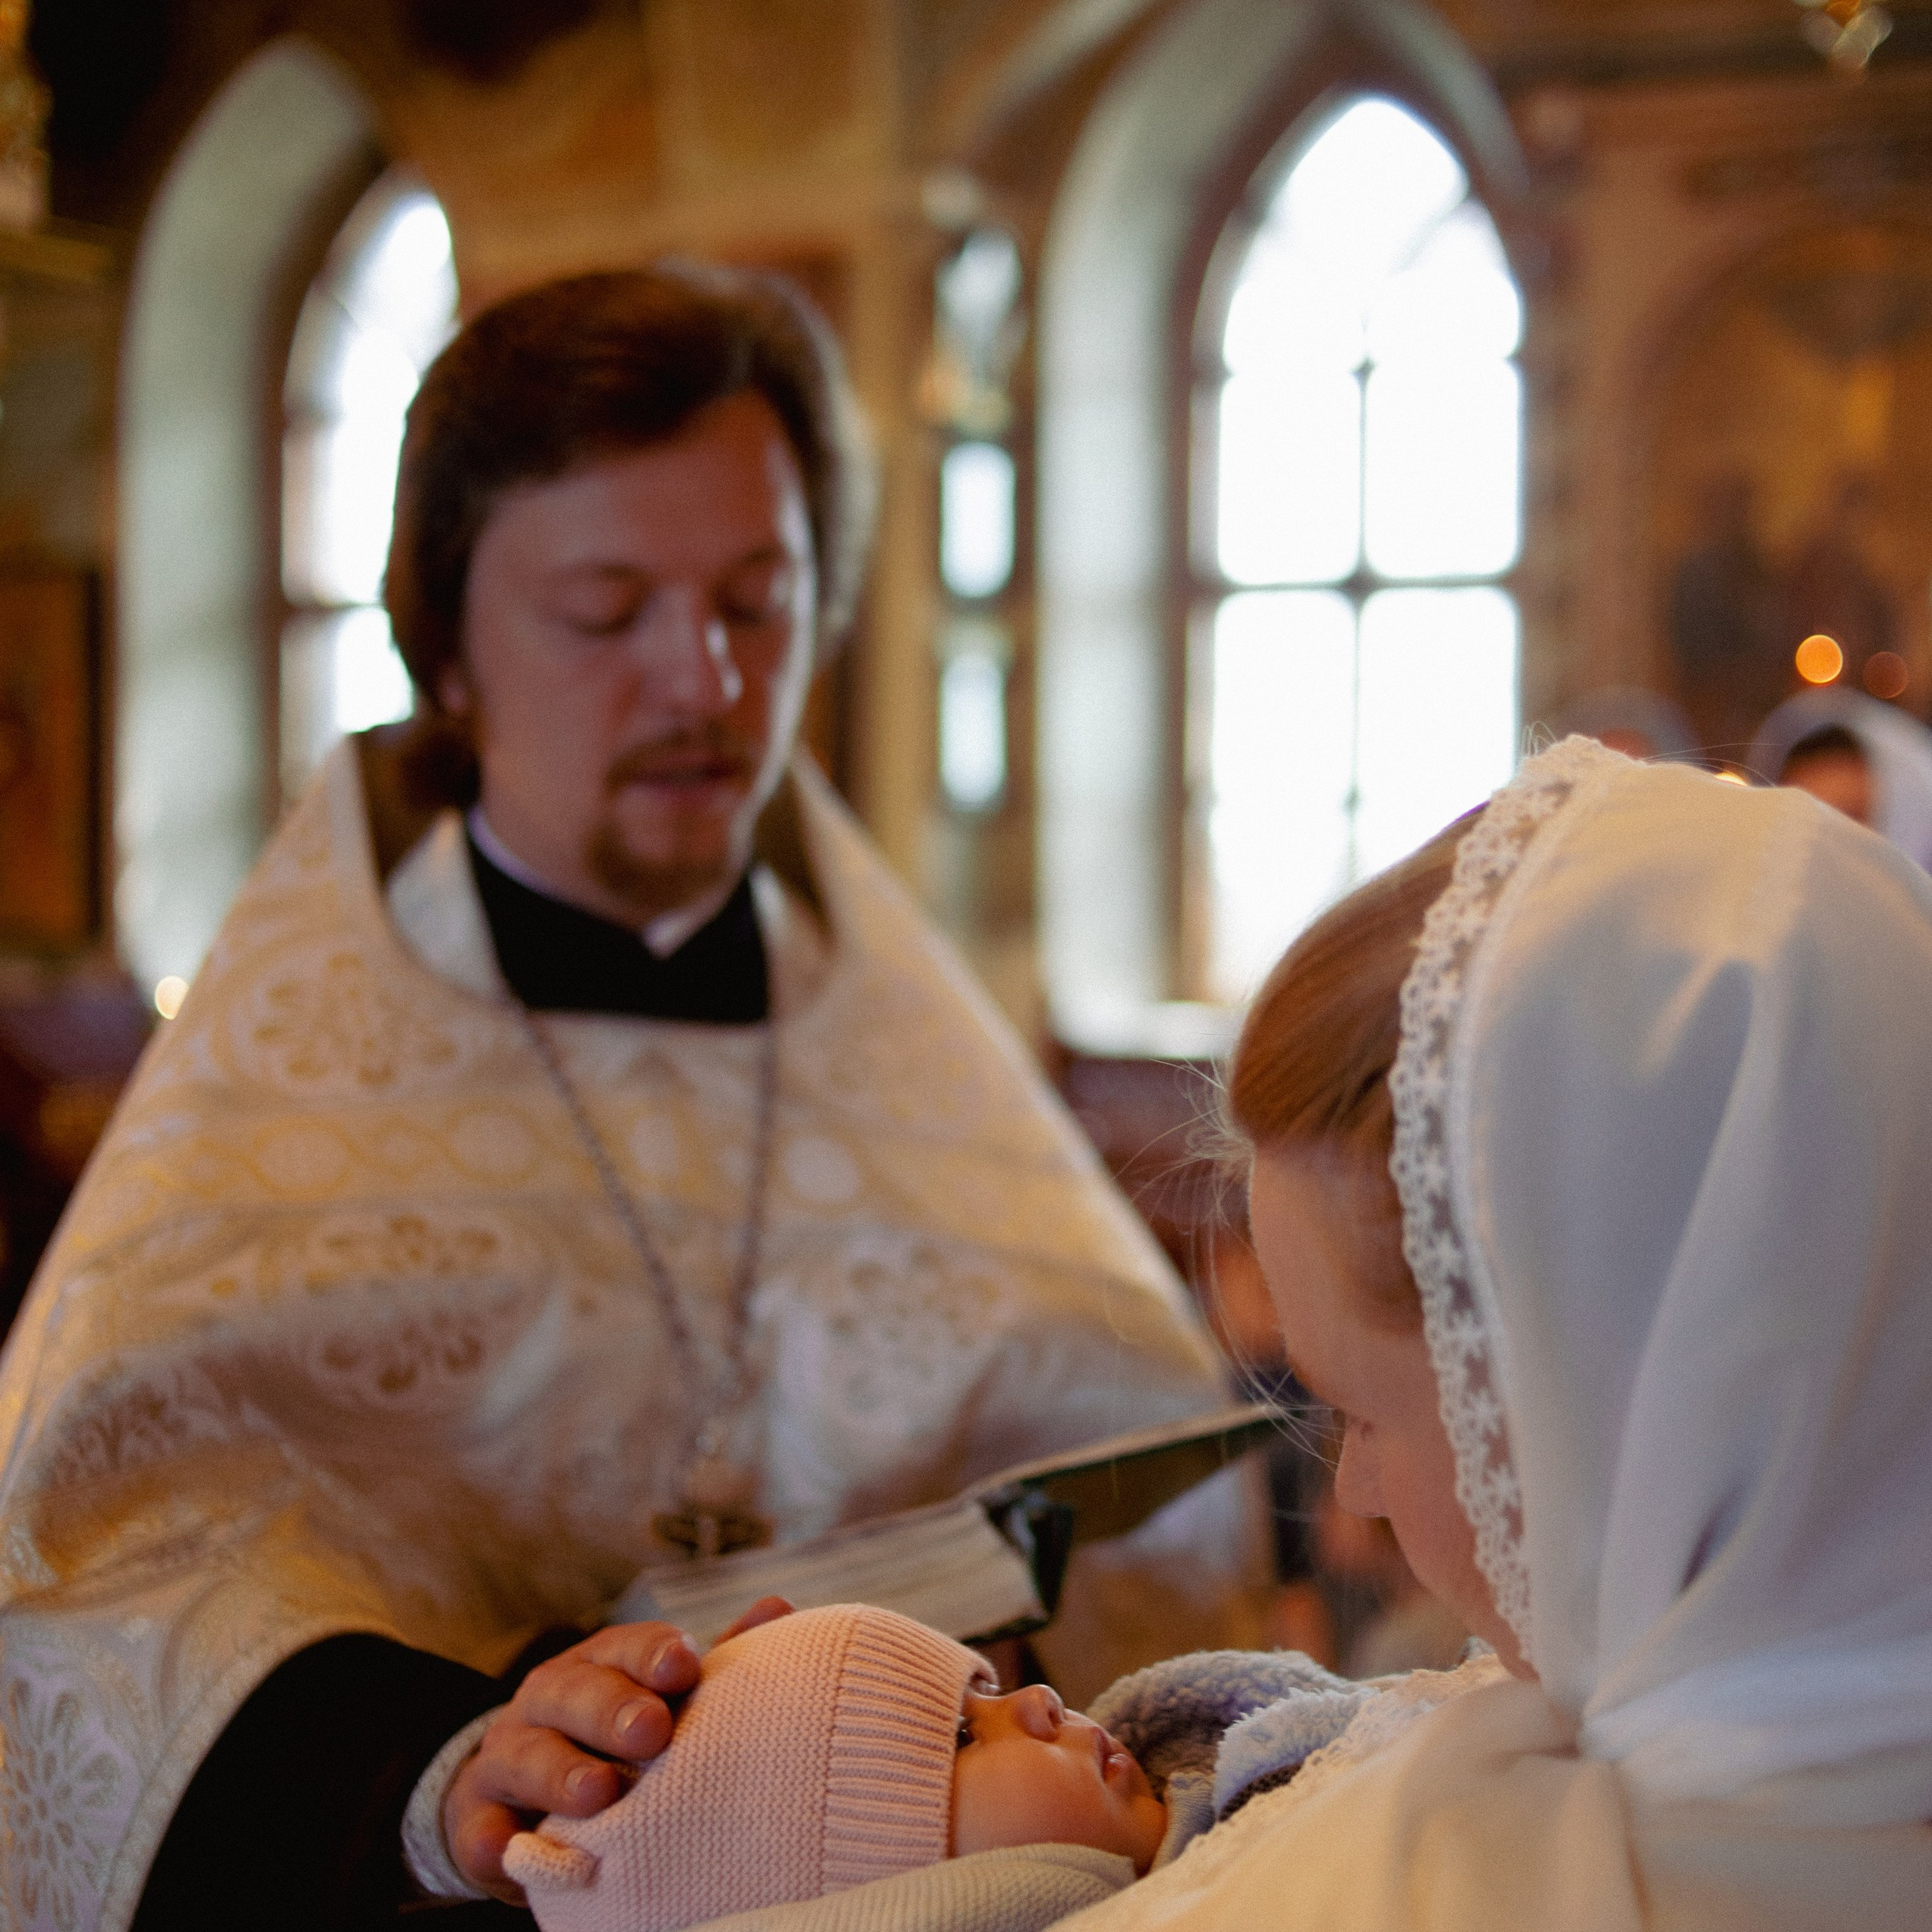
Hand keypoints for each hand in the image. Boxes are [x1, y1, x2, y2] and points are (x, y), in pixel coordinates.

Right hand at [444, 1596, 791, 1902]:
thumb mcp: (656, 1695)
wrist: (518, 1791)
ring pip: (527, 1754)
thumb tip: (780, 1610)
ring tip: (598, 1792)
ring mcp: (507, 1754)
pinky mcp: (478, 1817)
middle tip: (652, 1730)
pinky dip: (494, 1837)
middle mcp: (549, 1697)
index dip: (654, 1654)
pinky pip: (481, 1826)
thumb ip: (713, 1665)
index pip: (626, 1647)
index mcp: (600, 1663)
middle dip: (612, 1708)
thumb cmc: (612, 1736)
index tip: (686, 1666)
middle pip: (575, 1692)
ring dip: (560, 1771)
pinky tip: (511, 1846)